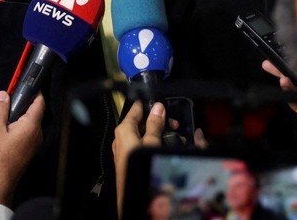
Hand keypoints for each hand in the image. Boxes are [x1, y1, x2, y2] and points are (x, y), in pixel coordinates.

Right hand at [0, 91, 43, 205]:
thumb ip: (0, 109)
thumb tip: (4, 94)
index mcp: (31, 126)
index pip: (39, 102)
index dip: (32, 90)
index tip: (23, 83)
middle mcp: (34, 134)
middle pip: (28, 111)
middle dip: (13, 103)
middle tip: (1, 98)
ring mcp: (30, 143)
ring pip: (20, 121)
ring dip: (6, 115)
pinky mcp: (23, 149)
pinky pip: (17, 132)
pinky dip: (6, 126)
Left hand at [113, 101, 164, 218]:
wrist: (131, 192)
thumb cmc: (138, 167)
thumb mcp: (151, 142)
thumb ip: (155, 124)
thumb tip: (158, 108)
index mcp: (124, 129)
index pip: (136, 108)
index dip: (150, 104)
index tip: (162, 105)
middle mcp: (122, 137)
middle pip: (141, 122)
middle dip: (159, 122)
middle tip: (173, 125)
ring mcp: (125, 148)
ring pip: (143, 134)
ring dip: (159, 134)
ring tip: (175, 138)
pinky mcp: (130, 157)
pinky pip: (142, 144)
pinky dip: (154, 143)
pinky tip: (166, 147)